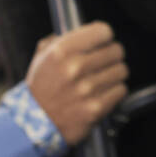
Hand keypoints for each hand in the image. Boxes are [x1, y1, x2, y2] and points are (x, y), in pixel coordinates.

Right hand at [25, 22, 127, 144]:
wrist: (34, 125)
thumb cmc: (41, 88)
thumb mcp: (43, 56)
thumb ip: (64, 39)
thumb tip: (91, 31)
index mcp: (62, 50)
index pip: (103, 31)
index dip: (104, 36)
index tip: (102, 41)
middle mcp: (75, 67)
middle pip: (116, 50)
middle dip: (112, 55)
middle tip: (104, 62)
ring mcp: (87, 89)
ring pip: (121, 70)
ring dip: (114, 74)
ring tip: (102, 79)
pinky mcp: (96, 108)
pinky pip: (121, 90)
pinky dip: (115, 91)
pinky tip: (102, 93)